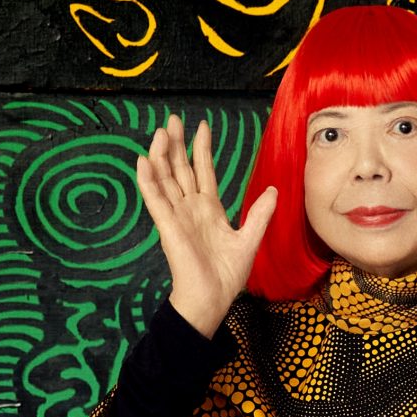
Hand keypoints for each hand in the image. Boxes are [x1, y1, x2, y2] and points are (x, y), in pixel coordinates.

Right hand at [135, 114, 279, 337]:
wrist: (212, 298)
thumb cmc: (227, 275)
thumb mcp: (249, 239)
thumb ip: (260, 214)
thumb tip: (274, 190)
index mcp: (209, 209)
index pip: (204, 172)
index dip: (202, 149)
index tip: (203, 126)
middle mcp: (191, 208)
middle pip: (181, 169)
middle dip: (178, 144)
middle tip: (172, 119)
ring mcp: (177, 216)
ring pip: (166, 179)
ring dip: (161, 155)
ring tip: (160, 132)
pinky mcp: (168, 226)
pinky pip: (155, 199)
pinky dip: (148, 180)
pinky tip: (143, 161)